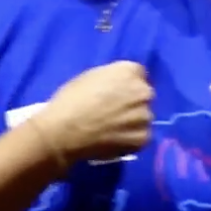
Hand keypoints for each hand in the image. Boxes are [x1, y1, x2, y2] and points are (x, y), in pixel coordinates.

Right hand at [38, 61, 154, 162]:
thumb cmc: (70, 100)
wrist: (64, 131)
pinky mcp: (143, 138)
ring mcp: (145, 116)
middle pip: (143, 95)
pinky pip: (140, 136)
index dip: (125, 84)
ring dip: (132, 121)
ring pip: (142, 117)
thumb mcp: (89, 77)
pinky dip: (130, 138)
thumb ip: (110, 79)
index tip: (115, 93)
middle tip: (113, 112)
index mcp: (129, 71)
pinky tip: (113, 140)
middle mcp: (143, 91)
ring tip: (111, 129)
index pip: (138, 74)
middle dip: (132, 101)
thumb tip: (117, 87)